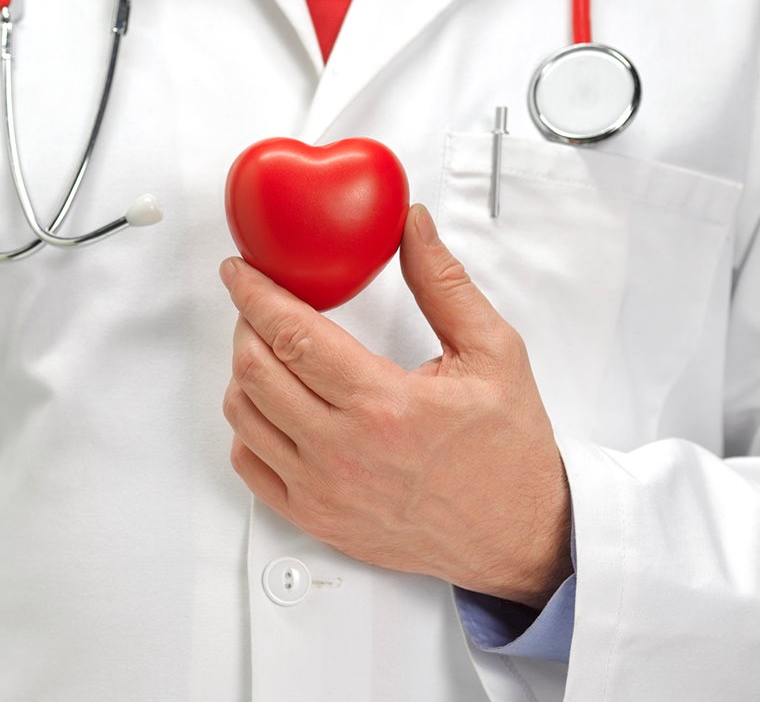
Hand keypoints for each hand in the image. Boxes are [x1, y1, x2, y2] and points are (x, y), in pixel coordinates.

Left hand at [219, 203, 572, 608]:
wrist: (518, 534)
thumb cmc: (508, 451)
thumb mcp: (494, 353)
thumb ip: (444, 284)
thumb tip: (412, 227)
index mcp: (385, 405)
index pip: (292, 334)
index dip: (255, 293)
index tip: (241, 271)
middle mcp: (344, 452)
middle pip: (254, 370)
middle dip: (246, 323)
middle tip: (260, 304)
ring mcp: (324, 491)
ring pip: (242, 416)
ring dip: (243, 373)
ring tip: (270, 350)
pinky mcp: (317, 518)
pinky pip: (250, 465)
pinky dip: (248, 427)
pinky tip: (273, 406)